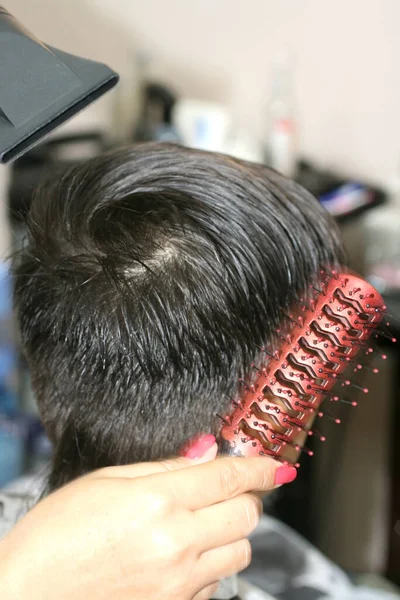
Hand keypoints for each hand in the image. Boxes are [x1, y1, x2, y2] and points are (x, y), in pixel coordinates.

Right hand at [0, 437, 295, 599]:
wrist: (27, 595)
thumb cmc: (57, 533)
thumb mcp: (106, 481)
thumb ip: (165, 466)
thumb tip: (208, 451)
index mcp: (159, 501)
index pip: (229, 477)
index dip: (258, 465)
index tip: (275, 463)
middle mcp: (177, 543)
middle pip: (246, 514)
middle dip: (245, 497)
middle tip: (226, 490)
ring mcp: (179, 583)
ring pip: (239, 551)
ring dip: (230, 532)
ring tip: (200, 524)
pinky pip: (216, 584)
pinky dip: (211, 566)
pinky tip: (181, 557)